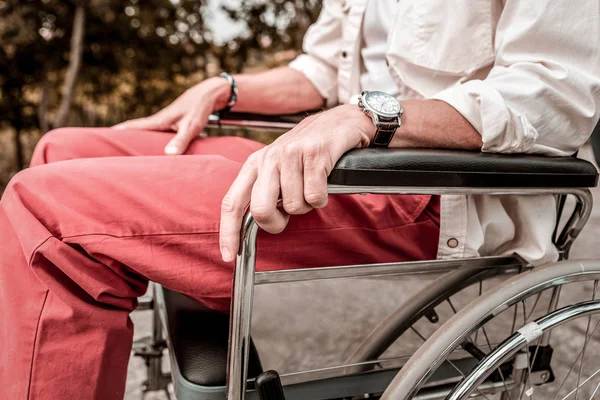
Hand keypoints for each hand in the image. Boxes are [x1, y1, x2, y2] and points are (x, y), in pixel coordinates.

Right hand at [113, 77, 230, 154]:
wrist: (210, 94)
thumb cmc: (200, 109)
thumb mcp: (192, 126)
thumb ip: (181, 141)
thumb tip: (168, 156)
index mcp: (159, 121)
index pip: (133, 128)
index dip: (117, 133)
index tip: (98, 139)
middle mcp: (159, 122)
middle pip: (136, 131)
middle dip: (121, 139)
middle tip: (104, 150)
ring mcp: (165, 123)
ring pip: (147, 134)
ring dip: (136, 142)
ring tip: (123, 154)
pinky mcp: (173, 126)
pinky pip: (158, 136)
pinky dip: (151, 143)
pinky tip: (151, 151)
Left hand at [219, 104, 374, 261]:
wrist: (340, 122)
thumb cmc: (308, 152)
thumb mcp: (279, 168)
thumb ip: (266, 192)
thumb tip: (260, 224)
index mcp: (255, 164)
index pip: (232, 202)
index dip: (228, 232)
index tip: (229, 255)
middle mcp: (268, 158)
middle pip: (261, 210)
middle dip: (277, 222)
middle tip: (289, 216)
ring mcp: (290, 155)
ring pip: (294, 207)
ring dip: (307, 205)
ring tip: (312, 186)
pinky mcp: (314, 154)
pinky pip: (315, 197)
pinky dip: (322, 198)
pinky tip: (324, 181)